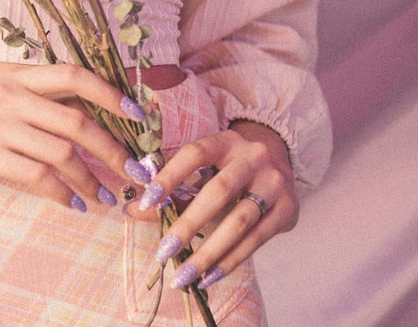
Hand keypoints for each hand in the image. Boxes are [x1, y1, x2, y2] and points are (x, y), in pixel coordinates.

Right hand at [0, 56, 142, 210]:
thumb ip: (37, 102)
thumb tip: (88, 122)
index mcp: (18, 77)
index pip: (74, 76)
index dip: (110, 93)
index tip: (137, 116)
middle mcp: (12, 96)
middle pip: (77, 122)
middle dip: (113, 150)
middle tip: (133, 171)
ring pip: (61, 154)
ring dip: (89, 179)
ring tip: (102, 195)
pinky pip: (39, 178)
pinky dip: (63, 194)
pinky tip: (73, 204)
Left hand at [124, 120, 298, 288]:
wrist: (279, 161)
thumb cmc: (226, 168)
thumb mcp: (201, 169)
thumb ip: (170, 189)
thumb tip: (129, 209)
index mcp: (225, 141)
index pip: (194, 154)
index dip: (169, 176)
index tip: (145, 202)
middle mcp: (253, 158)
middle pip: (218, 191)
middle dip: (188, 225)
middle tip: (162, 252)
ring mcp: (274, 183)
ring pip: (239, 221)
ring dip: (208, 252)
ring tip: (184, 275)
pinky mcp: (288, 210)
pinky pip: (257, 239)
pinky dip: (230, 260)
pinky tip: (209, 276)